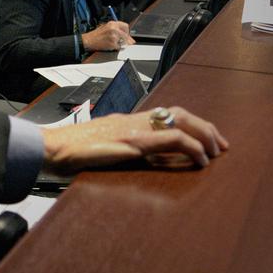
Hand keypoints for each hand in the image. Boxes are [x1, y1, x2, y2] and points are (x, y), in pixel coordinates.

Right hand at [41, 106, 228, 174]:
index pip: (166, 113)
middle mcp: (134, 120)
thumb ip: (121, 150)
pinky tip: (200, 160)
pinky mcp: (134, 141)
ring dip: (203, 135)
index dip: (192, 124)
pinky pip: (172, 138)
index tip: (206, 141)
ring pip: (180, 120)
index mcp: (127, 122)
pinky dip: (192, 148)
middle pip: (179, 112)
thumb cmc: (70, 152)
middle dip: (205, 127)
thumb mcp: (101, 149)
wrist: (52, 149)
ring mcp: (134, 128)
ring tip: (214, 153)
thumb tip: (138, 160)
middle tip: (221, 146)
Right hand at [81, 19, 132, 52]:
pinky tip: (109, 45)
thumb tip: (126, 35)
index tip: (126, 34)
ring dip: (120, 43)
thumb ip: (116, 29)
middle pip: (126, 34)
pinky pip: (119, 47)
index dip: (127, 31)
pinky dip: (116, 47)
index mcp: (112, 23)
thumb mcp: (105, 27)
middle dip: (126, 39)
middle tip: (125, 42)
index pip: (126, 26)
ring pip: (123, 41)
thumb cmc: (96, 35)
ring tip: (112, 42)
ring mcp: (114, 36)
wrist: (88, 40)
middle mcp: (114, 29)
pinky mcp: (113, 43)